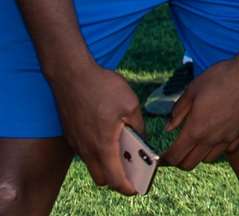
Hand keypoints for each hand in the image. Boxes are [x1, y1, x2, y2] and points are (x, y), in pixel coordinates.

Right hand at [54, 64, 143, 192]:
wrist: (72, 75)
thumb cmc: (102, 88)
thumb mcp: (131, 104)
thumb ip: (138, 126)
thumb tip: (141, 138)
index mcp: (103, 145)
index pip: (114, 178)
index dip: (127, 187)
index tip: (137, 188)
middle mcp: (86, 149)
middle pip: (101, 177)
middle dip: (117, 180)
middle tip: (133, 172)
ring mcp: (76, 143)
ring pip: (92, 165)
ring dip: (107, 165)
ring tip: (125, 154)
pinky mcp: (71, 134)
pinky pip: (85, 152)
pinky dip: (98, 153)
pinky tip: (110, 139)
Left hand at [163, 57, 238, 169]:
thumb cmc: (221, 77)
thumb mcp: (193, 89)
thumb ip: (179, 111)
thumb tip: (169, 127)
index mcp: (195, 129)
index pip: (175, 156)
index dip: (164, 160)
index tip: (161, 158)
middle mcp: (211, 139)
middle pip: (189, 164)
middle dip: (179, 161)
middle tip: (177, 152)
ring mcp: (229, 137)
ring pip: (208, 159)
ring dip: (199, 155)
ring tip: (198, 142)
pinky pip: (228, 149)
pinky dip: (220, 147)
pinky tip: (219, 135)